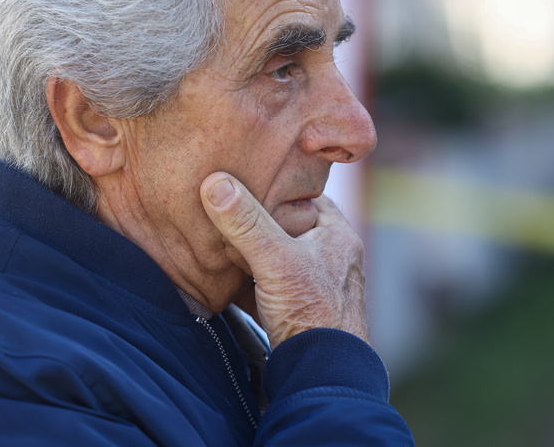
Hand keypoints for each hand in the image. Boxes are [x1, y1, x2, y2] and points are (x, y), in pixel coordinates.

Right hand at [200, 173, 369, 348]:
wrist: (323, 376)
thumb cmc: (312, 314)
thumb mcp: (275, 260)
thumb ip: (245, 223)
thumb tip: (216, 184)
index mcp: (338, 235)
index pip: (306, 195)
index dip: (277, 185)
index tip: (248, 177)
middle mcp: (334, 257)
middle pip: (290, 227)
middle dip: (260, 222)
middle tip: (228, 209)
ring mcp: (319, 286)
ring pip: (280, 259)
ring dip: (254, 255)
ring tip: (222, 243)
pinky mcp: (303, 311)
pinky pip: (273, 287)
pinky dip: (252, 283)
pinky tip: (228, 281)